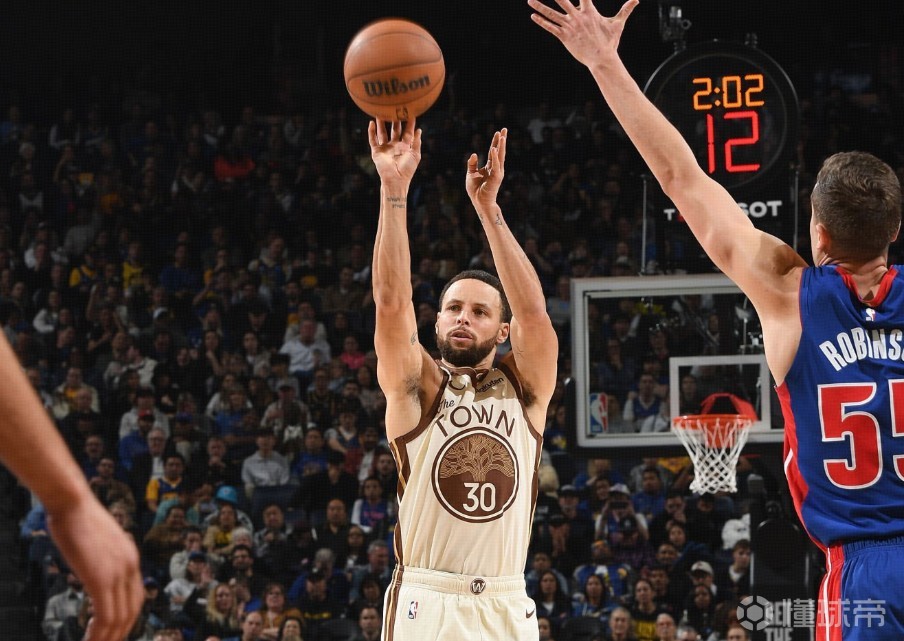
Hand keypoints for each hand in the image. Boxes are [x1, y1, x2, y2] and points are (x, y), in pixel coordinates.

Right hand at [47, 497, 142, 640]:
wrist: (73, 502)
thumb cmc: (78, 518)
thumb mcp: (99, 541)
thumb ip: (103, 558)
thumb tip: (94, 570)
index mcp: (131, 558)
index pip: (136, 597)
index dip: (127, 618)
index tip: (115, 632)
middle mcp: (130, 566)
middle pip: (133, 610)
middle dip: (121, 632)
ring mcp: (118, 572)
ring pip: (119, 618)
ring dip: (108, 638)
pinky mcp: (101, 578)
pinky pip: (105, 615)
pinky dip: (99, 634)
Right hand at [369, 119, 420, 189]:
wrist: (396, 180)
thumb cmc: (407, 169)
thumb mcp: (415, 155)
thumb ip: (417, 142)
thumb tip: (419, 130)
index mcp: (405, 146)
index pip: (407, 132)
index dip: (408, 123)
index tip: (410, 112)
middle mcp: (394, 146)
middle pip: (394, 130)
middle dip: (394, 120)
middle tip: (395, 109)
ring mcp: (385, 148)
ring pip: (382, 133)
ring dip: (381, 123)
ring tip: (380, 113)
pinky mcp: (377, 152)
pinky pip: (373, 140)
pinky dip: (371, 132)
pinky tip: (371, 123)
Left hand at [465, 128, 506, 212]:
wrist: (479, 202)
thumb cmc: (476, 190)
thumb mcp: (470, 174)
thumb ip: (472, 164)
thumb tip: (474, 153)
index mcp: (490, 167)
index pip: (493, 152)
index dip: (495, 142)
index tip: (498, 132)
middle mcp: (496, 168)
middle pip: (499, 151)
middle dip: (502, 140)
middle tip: (505, 128)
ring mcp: (497, 172)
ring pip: (500, 156)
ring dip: (501, 146)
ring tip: (502, 135)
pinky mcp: (496, 177)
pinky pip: (496, 165)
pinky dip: (494, 157)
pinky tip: (493, 148)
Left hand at [527, 0, 638, 67]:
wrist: (602, 59)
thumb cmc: (609, 42)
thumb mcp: (618, 23)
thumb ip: (626, 9)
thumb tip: (636, 0)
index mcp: (590, 12)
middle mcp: (578, 17)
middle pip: (563, 0)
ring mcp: (570, 27)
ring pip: (552, 14)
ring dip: (540, 6)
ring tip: (530, 0)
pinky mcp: (564, 37)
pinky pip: (551, 28)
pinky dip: (541, 22)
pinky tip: (533, 16)